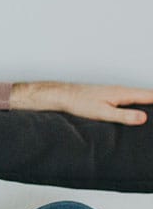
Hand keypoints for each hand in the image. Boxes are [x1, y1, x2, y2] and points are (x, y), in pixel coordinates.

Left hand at [10, 82, 152, 125]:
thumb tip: (144, 118)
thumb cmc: (80, 103)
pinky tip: (140, 110)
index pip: (150, 96)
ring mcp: (116, 92)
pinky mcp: (110, 96)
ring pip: (139, 96)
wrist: (63, 96)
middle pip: (148, 95)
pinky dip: (140, 102)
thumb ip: (123, 116)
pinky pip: (131, 98)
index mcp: (123, 93)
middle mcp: (122, 90)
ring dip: (149, 101)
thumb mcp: (103, 113)